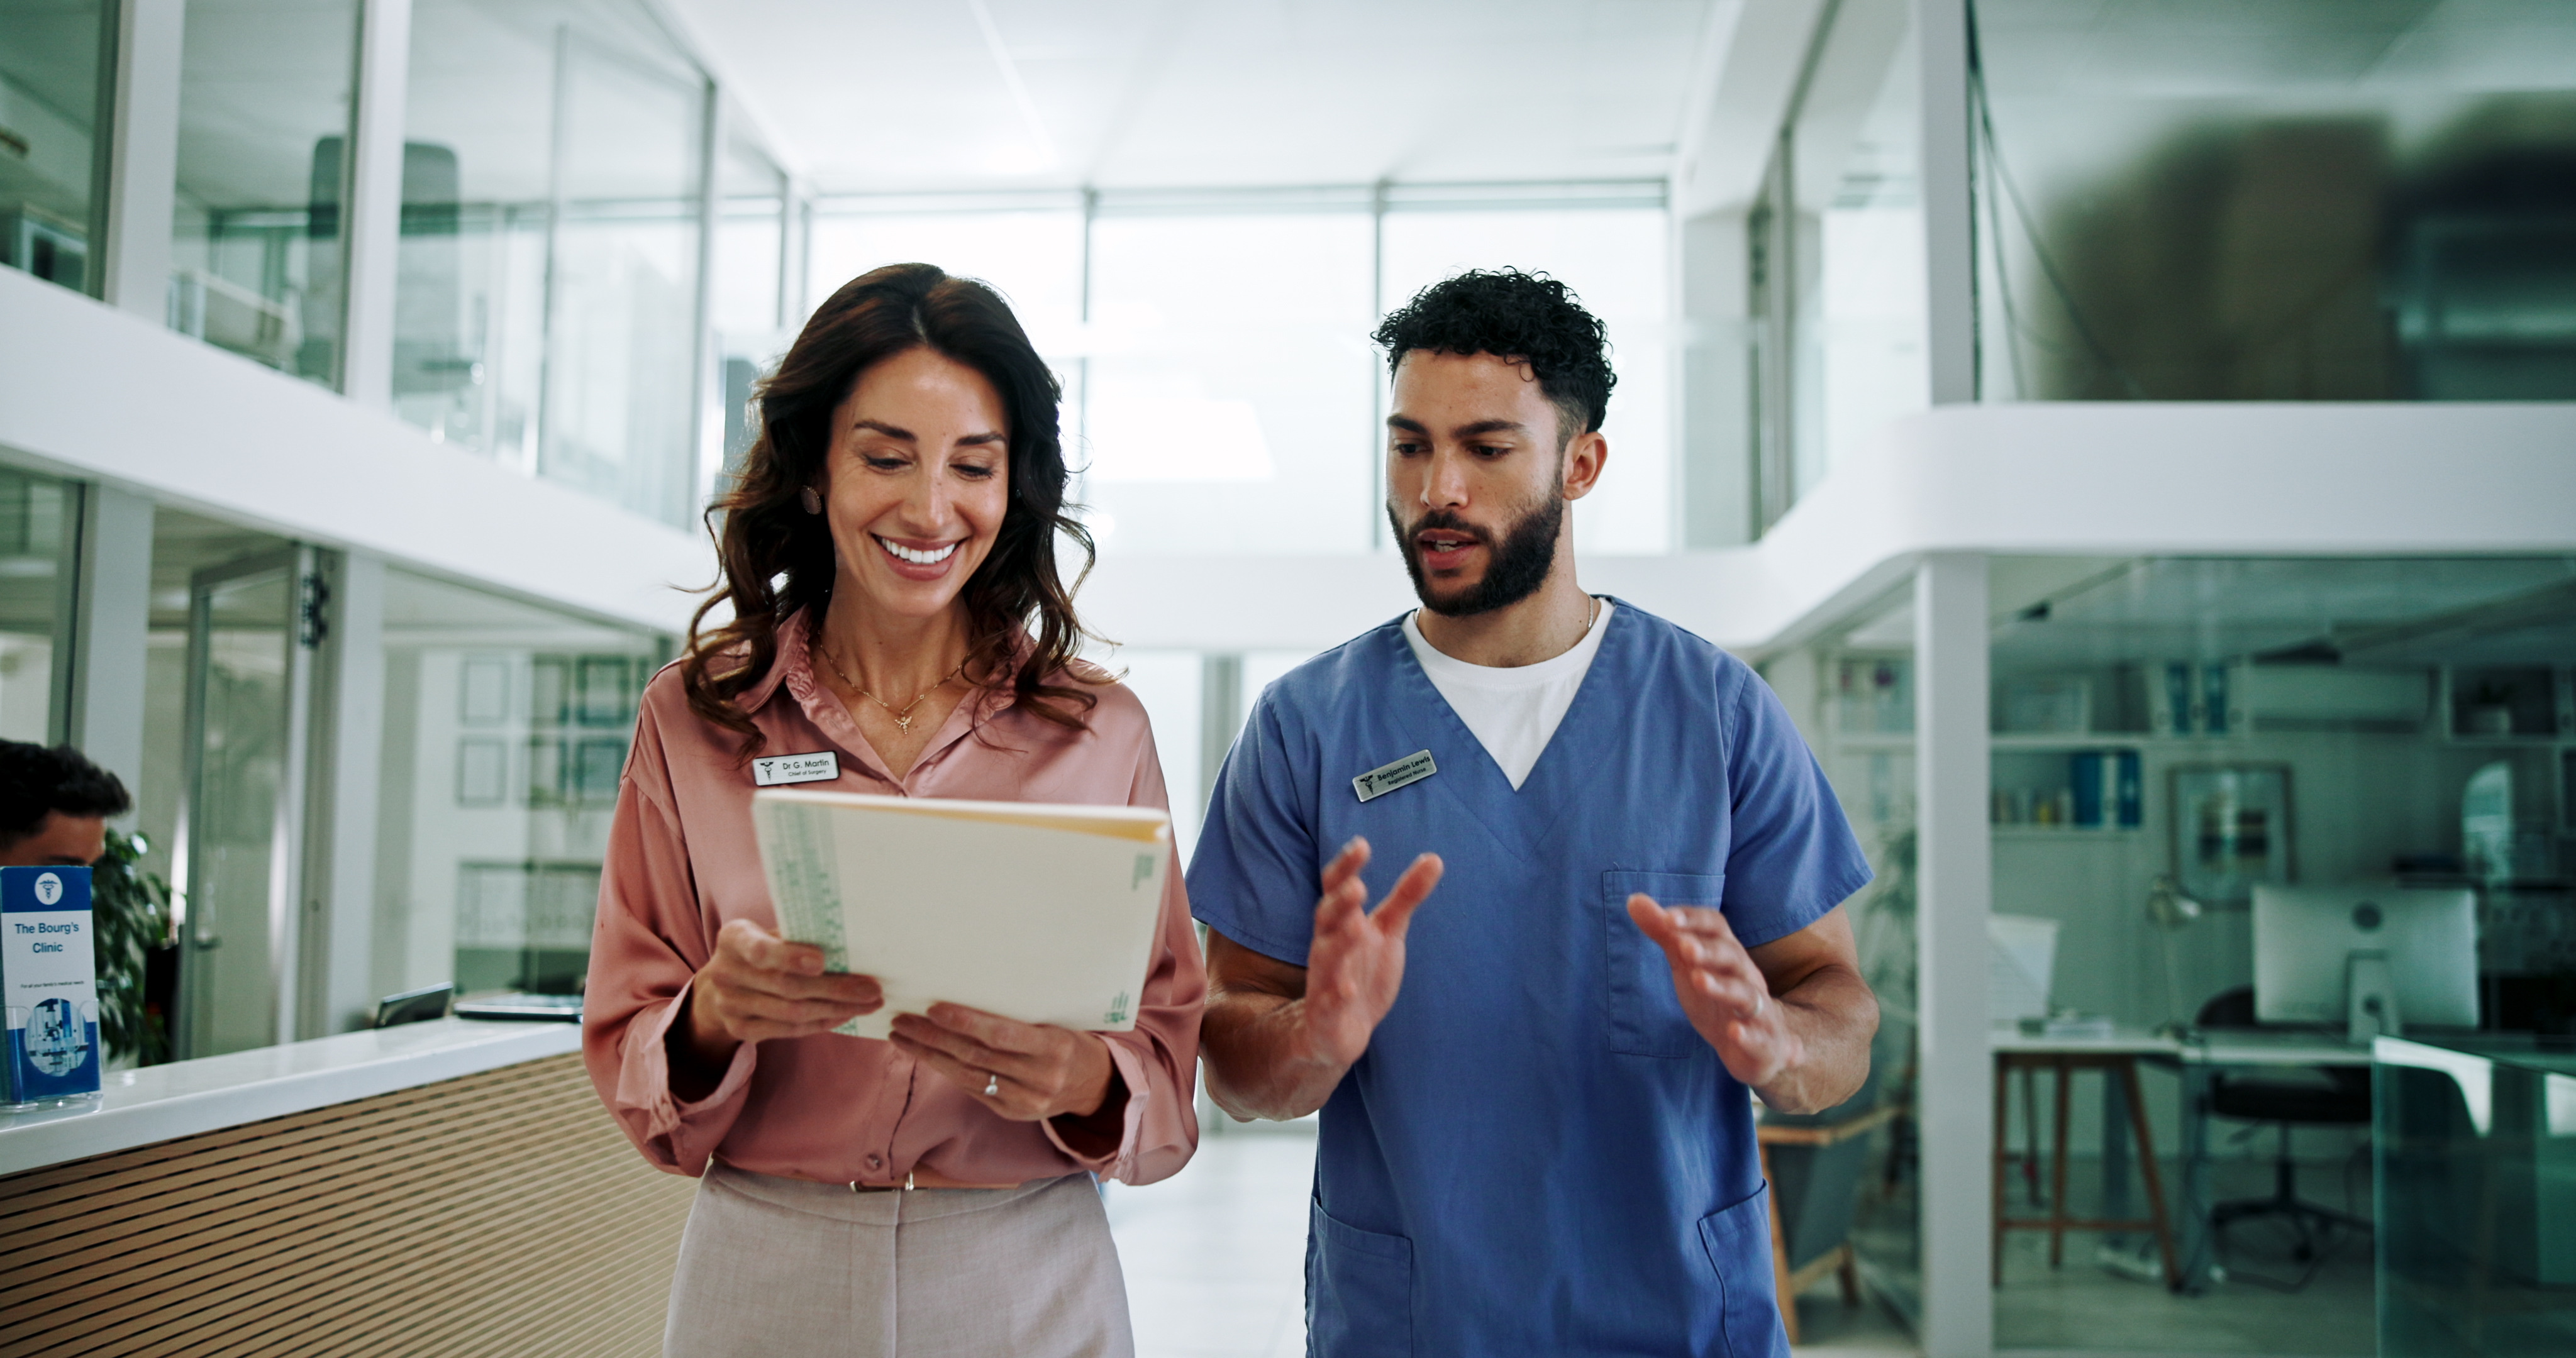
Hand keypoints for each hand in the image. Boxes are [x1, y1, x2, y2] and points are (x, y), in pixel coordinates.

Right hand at [680, 918, 882, 1067]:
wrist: (721, 984)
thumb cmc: (759, 949)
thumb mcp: (767, 933)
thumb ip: (796, 937)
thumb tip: (849, 945)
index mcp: (733, 939)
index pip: (760, 949)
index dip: (790, 957)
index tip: (822, 961)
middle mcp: (725, 973)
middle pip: (786, 986)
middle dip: (835, 988)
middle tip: (871, 989)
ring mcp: (730, 1005)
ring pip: (792, 1012)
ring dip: (836, 1009)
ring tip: (868, 1004)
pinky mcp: (740, 1030)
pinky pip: (788, 1030)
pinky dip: (821, 1023)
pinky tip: (845, 1015)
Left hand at [888, 1004, 1116, 1121]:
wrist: (1095, 1085)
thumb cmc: (1071, 1040)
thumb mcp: (1058, 1022)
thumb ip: (1022, 1016)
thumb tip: (970, 991)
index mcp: (1054, 1047)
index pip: (1001, 1035)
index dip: (966, 1022)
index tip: (933, 1008)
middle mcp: (1039, 1078)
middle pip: (976, 1056)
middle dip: (934, 1038)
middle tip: (903, 1019)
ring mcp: (1025, 1100)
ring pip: (967, 1076)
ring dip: (930, 1055)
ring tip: (903, 1036)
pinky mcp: (1012, 1112)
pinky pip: (973, 1090)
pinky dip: (947, 1070)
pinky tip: (927, 1055)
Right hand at [1297, 837, 1442, 1071]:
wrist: (1341, 1029)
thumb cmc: (1364, 971)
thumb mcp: (1388, 931)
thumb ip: (1406, 896)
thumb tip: (1435, 858)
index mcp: (1341, 923)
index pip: (1336, 889)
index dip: (1345, 867)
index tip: (1362, 845)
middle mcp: (1328, 948)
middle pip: (1326, 919)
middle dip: (1340, 903)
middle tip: (1359, 887)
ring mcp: (1325, 980)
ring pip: (1327, 958)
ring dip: (1339, 943)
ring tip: (1356, 926)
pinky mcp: (1327, 1014)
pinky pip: (1328, 1004)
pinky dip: (1336, 997)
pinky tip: (1348, 991)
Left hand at [1626, 895, 1802, 1087]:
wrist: (1763, 1045)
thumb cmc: (1717, 997)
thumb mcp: (1688, 964)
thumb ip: (1665, 934)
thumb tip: (1633, 899)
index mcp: (1727, 954)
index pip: (1716, 926)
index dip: (1694, 920)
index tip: (1667, 918)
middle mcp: (1745, 976)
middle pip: (1731, 956)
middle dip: (1708, 950)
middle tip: (1684, 947)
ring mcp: (1758, 1009)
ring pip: (1745, 994)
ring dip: (1723, 986)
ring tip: (1699, 980)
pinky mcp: (1764, 1042)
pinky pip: (1759, 1036)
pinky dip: (1747, 1033)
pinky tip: (1734, 1032)